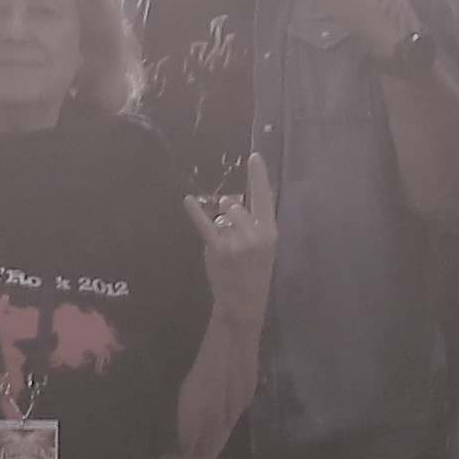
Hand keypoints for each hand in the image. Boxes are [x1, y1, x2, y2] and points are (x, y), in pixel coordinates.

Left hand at [188, 153, 280, 323]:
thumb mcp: (264, 247)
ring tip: (227, 245)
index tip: (254, 157)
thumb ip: (253, 225)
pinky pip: (205, 225)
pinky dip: (195, 212)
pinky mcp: (218, 248)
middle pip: (235, 206)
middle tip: (231, 230)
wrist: (244, 300)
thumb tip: (231, 205)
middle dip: (229, 212)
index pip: (265, 197)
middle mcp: (255, 233)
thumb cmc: (254, 272)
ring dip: (220, 226)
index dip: (259, 176)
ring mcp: (236, 241)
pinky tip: (188, 200)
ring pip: (222, 217)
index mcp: (270, 231)